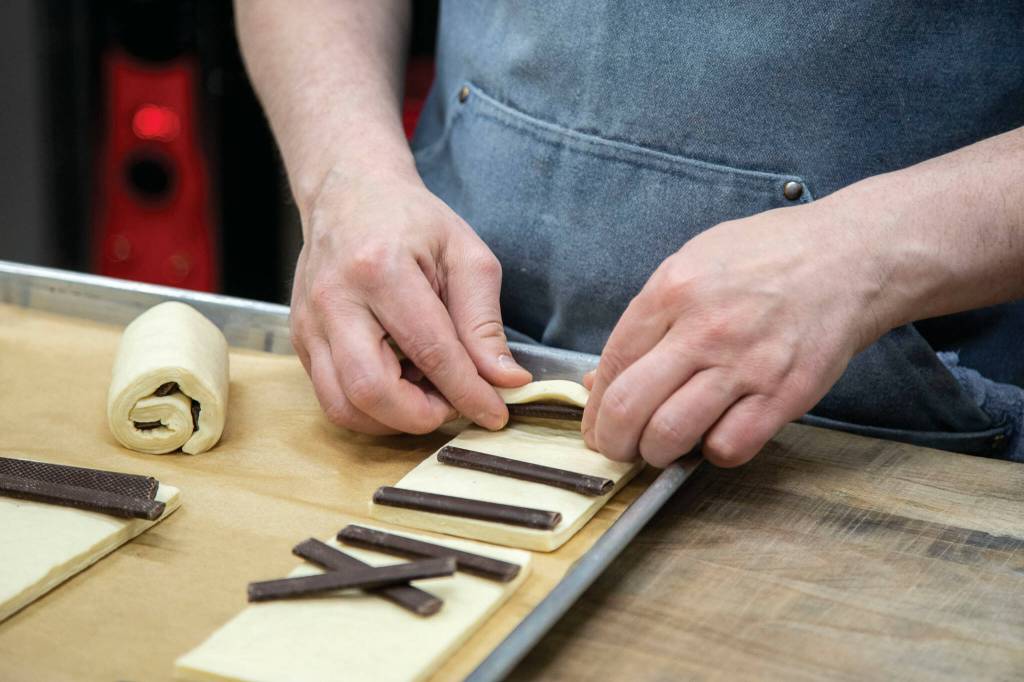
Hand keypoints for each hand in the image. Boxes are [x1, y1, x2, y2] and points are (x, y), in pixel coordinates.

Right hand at [290, 168, 530, 434]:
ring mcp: (310, 323)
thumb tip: (506, 381)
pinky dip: (372, 409)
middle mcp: (335, 300)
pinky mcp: (301, 340)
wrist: (349, 194)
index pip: (430, 351)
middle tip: (454, 405)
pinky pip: (332, 398)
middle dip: (422, 416)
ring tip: (427, 395)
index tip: (495, 414)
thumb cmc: (412, 221)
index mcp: (381, 268)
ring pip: (344, 406)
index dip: (468, 393)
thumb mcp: (465, 256)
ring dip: (394, 420)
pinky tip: (400, 385)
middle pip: (372, 390)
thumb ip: (484, 322)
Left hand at [581, 199, 886, 466]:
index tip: (597, 425)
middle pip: (629, 407)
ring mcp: (746, 364)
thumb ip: (647, 319)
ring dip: (656, 453)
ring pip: (670, 435)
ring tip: (662, 446)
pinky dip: (713, 452)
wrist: (850, 256)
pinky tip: (716, 433)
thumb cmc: (769, 257)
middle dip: (612, 441)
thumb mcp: (693, 263)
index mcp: (673, 289)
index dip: (595, 407)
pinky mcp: (785, 394)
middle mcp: (704, 328)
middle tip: (617, 448)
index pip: (612, 364)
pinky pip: (728, 447)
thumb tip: (603, 379)